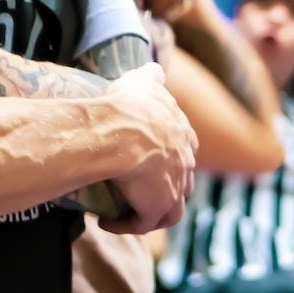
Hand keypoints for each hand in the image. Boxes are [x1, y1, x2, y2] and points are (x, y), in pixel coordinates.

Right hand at [103, 64, 197, 234]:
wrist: (121, 130)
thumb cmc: (129, 104)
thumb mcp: (142, 82)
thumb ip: (150, 76)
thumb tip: (153, 67)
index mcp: (183, 134)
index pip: (184, 150)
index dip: (170, 158)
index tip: (148, 162)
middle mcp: (186, 161)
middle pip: (181, 182)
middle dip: (164, 188)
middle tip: (137, 191)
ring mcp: (176, 186)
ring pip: (171, 209)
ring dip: (149, 213)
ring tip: (126, 213)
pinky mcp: (159, 206)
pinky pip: (145, 224)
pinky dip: (128, 225)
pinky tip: (107, 222)